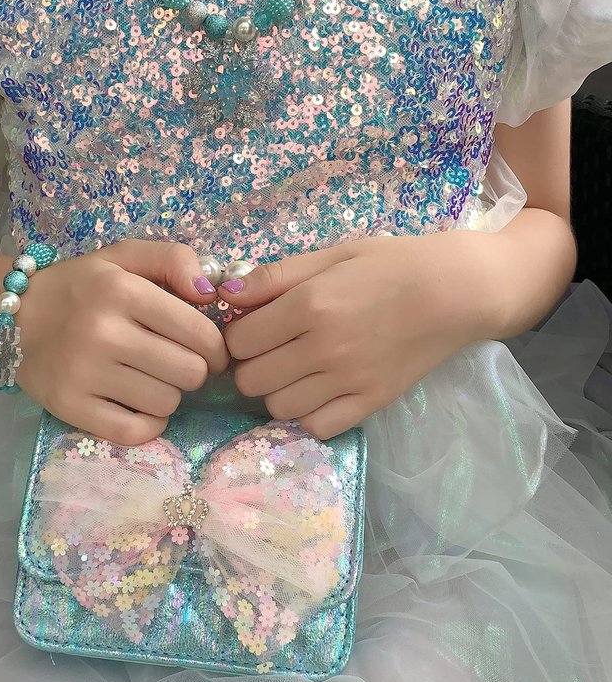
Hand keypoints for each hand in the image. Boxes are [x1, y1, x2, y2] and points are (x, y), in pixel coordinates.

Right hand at [15, 239, 228, 444]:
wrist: (9, 314)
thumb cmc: (79, 286)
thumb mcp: (124, 257)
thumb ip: (173, 259)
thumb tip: (210, 292)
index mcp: (122, 291)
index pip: (200, 333)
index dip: (217, 348)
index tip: (211, 352)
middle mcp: (103, 332)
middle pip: (189, 373)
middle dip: (194, 370)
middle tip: (178, 364)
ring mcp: (83, 373)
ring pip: (166, 403)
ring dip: (169, 394)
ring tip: (151, 379)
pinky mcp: (68, 406)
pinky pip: (133, 432)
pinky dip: (147, 424)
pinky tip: (140, 406)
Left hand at [218, 233, 496, 438]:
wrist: (456, 291)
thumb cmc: (391, 265)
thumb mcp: (332, 255)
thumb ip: (276, 276)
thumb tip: (224, 294)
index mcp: (309, 306)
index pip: (239, 341)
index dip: (237, 336)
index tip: (251, 329)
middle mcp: (323, 349)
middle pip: (251, 380)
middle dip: (250, 365)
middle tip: (269, 351)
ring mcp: (348, 382)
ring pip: (277, 407)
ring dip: (276, 391)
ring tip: (293, 371)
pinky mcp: (371, 404)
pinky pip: (317, 427)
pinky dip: (308, 414)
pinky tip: (317, 391)